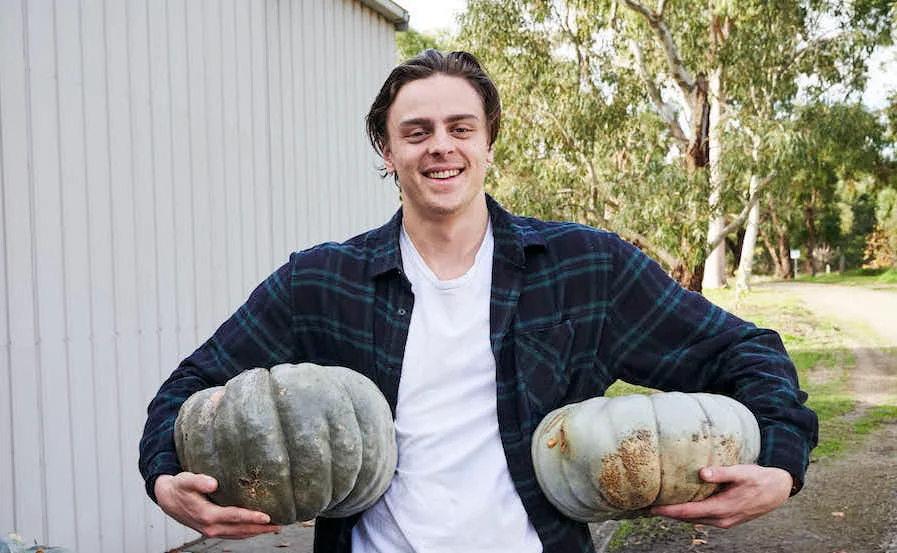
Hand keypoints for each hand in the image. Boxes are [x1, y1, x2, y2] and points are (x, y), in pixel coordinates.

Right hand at [155, 472, 281, 537]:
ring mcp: (211, 531)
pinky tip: (256, 529)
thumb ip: (199, 480)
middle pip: (240, 530)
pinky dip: (246, 533)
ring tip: (274, 528)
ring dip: (256, 532)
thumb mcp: (186, 479)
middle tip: (279, 525)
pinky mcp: (211, 530)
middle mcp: (210, 527)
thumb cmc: (179, 486)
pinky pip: (232, 534)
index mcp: (207, 515)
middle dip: (260, 528)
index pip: (234, 517)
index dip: (251, 517)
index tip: (267, 516)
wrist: (167, 498)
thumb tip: (213, 483)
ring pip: (238, 534)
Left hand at [650, 464, 792, 527]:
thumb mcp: (741, 472)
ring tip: (661, 506)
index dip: (669, 511)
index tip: (652, 507)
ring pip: (695, 520)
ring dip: (678, 515)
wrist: (778, 490)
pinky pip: (703, 518)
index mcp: (722, 508)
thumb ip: (721, 473)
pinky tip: (682, 506)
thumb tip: (702, 473)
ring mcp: (724, 521)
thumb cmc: (758, 479)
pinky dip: (690, 514)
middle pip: (688, 519)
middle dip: (669, 514)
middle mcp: (721, 519)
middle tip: (649, 505)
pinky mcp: (727, 519)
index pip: (688, 512)